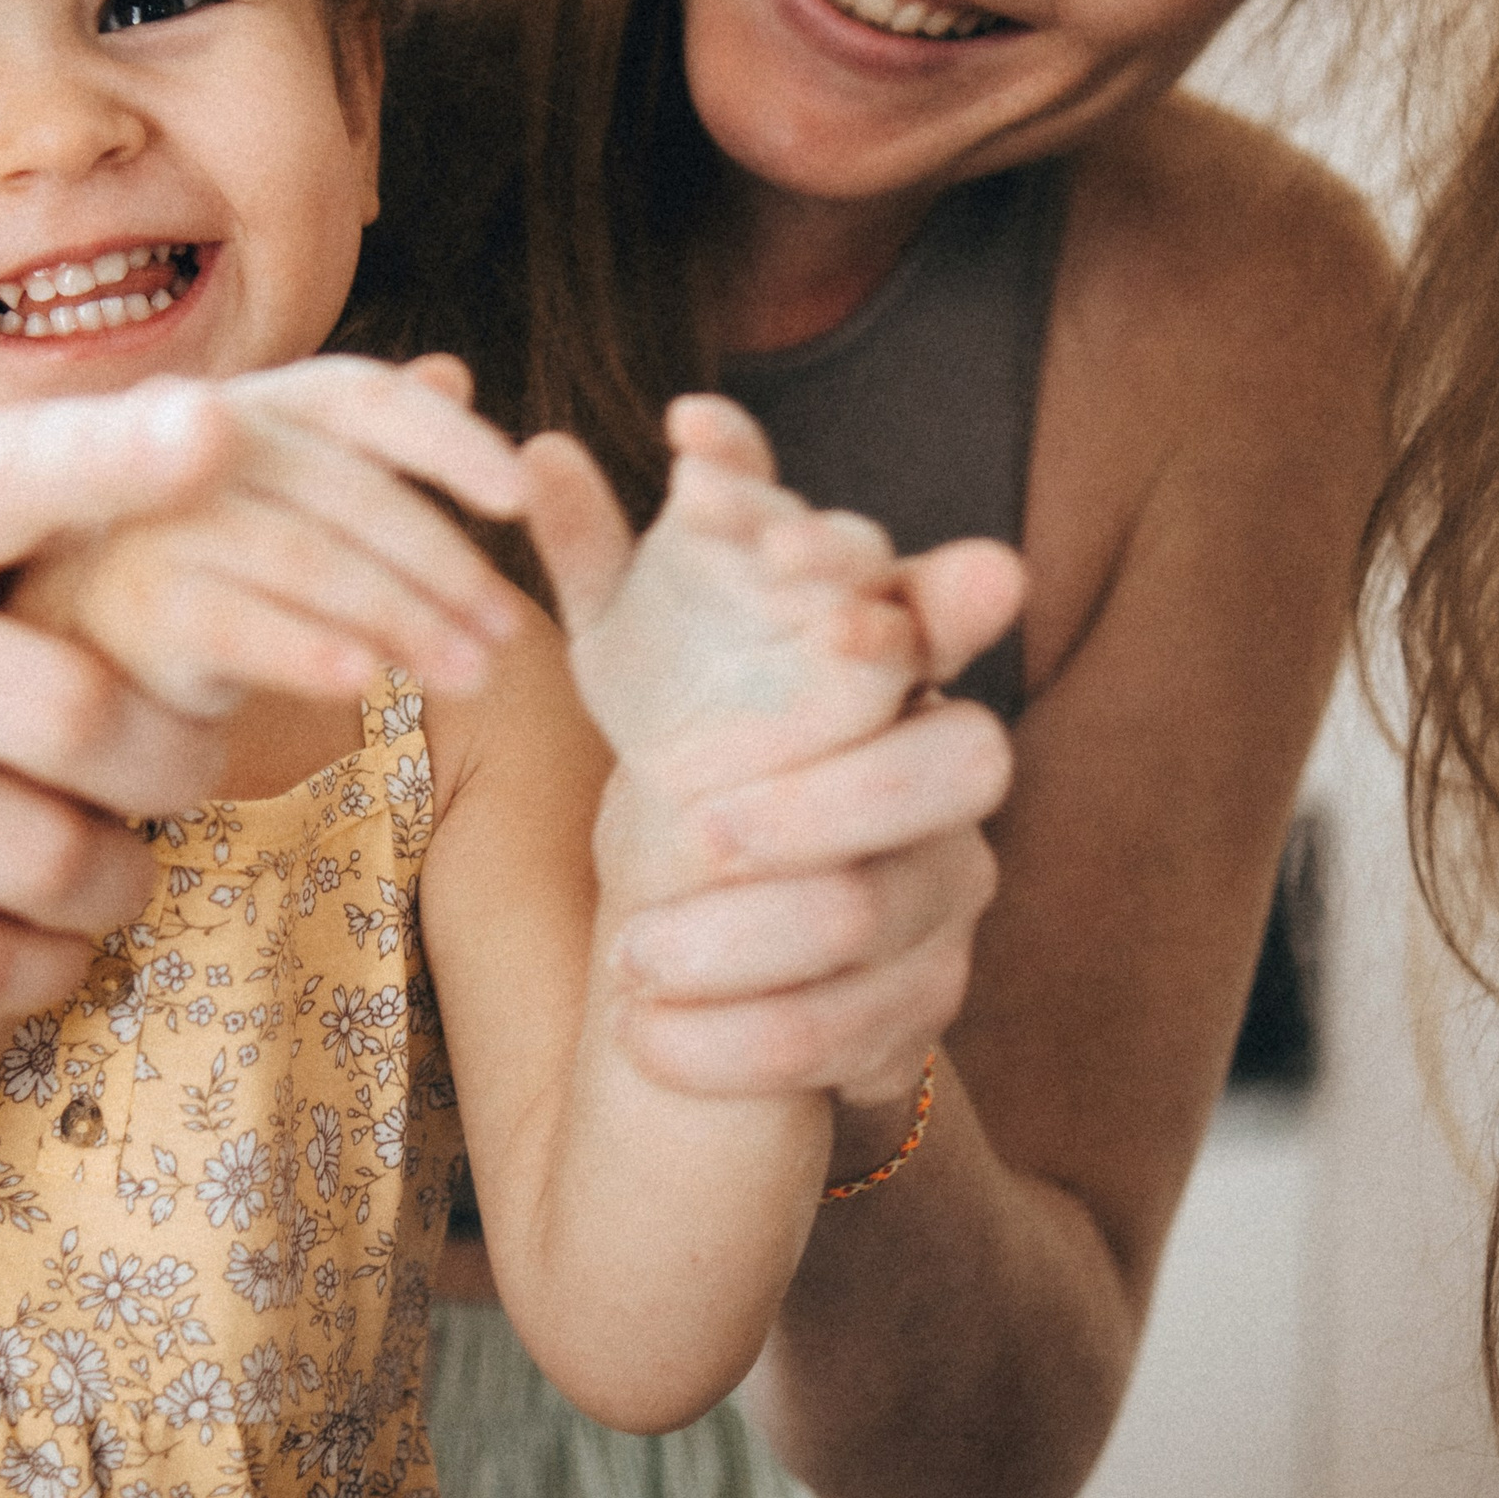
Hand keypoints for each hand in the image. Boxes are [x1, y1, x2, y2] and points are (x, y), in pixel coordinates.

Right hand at [0, 372, 508, 1015]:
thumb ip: (92, 491)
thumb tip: (350, 403)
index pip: (16, 476)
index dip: (119, 461)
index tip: (220, 432)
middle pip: (77, 713)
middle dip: (176, 766)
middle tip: (196, 775)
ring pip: (44, 852)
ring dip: (115, 878)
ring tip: (107, 862)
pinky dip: (47, 959)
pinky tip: (38, 934)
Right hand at [12, 354, 531, 720]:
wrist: (54, 648)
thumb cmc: (185, 568)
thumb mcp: (275, 498)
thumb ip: (356, 445)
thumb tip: (453, 370)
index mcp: (249, 407)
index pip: (359, 395)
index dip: (446, 437)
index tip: (522, 495)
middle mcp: (195, 444)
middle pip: (343, 483)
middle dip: (441, 555)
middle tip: (509, 627)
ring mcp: (153, 520)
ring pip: (301, 554)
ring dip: (401, 615)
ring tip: (474, 673)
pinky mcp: (125, 607)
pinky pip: (232, 623)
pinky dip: (306, 649)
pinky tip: (368, 681)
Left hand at [527, 395, 1019, 1111]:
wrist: (726, 917)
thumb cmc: (698, 745)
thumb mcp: (636, 656)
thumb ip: (602, 558)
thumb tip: (539, 453)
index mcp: (887, 652)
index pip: (904, 591)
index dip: (848, 577)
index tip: (767, 562)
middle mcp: (947, 756)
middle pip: (959, 761)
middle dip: (823, 797)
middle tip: (694, 833)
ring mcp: (948, 880)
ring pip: (884, 909)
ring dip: (753, 942)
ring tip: (636, 962)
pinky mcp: (925, 996)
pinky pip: (862, 1029)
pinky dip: (744, 1042)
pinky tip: (647, 1044)